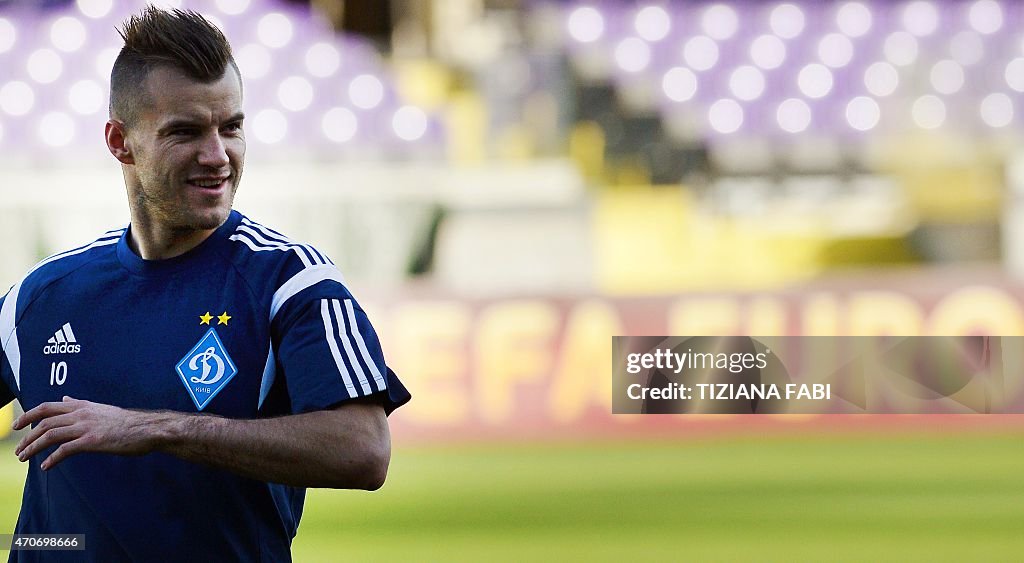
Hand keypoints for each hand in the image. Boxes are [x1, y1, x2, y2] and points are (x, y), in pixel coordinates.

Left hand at [13, 396, 163, 469]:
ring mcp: (86, 427)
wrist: (148, 429)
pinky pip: (65, 450)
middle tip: (18, 449)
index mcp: (82, 406)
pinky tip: (46, 466)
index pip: (47, 407)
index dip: (28, 415)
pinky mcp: (92, 441)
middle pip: (44, 422)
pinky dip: (52, 458)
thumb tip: (65, 399)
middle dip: (27, 436)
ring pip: (50, 435)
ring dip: (33, 447)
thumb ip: (80, 404)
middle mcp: (81, 414)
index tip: (16, 424)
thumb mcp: (101, 409)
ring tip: (25, 458)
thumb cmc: (128, 422)